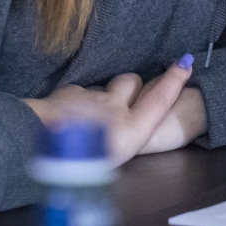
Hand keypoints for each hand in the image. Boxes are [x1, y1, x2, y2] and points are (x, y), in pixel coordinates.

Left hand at [24, 58, 208, 162]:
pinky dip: (78, 101)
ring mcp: (90, 98)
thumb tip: (121, 140)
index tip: (186, 63)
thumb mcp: (109, 162)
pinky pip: (78, 93)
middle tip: (126, 101)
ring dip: (102, 96)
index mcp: (129, 128)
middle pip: (131, 83)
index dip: (175, 81)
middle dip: (132, 87)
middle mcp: (114, 107)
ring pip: (102, 88)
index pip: (160, 99)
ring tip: (92, 114)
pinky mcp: (68, 94)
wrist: (39, 136)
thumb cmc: (77, 159)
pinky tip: (69, 114)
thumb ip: (121, 143)